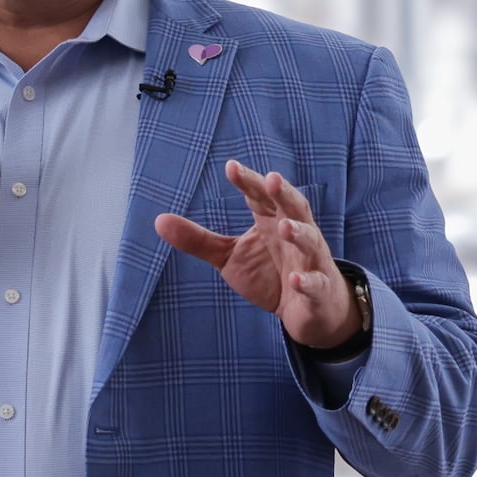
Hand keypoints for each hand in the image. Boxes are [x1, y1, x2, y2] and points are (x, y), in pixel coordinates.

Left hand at [155, 160, 361, 349]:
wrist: (310, 309)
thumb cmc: (271, 273)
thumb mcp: (230, 256)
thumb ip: (198, 239)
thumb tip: (158, 220)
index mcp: (272, 219)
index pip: (261, 195)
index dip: (249, 181)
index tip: (231, 166)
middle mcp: (296, 234)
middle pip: (293, 207)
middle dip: (283, 193)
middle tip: (271, 178)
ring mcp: (311, 261)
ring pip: (310, 242)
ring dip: (299, 233)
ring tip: (284, 227)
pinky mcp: (318, 290)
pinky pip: (315, 284)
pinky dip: (307, 281)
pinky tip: (295, 279)